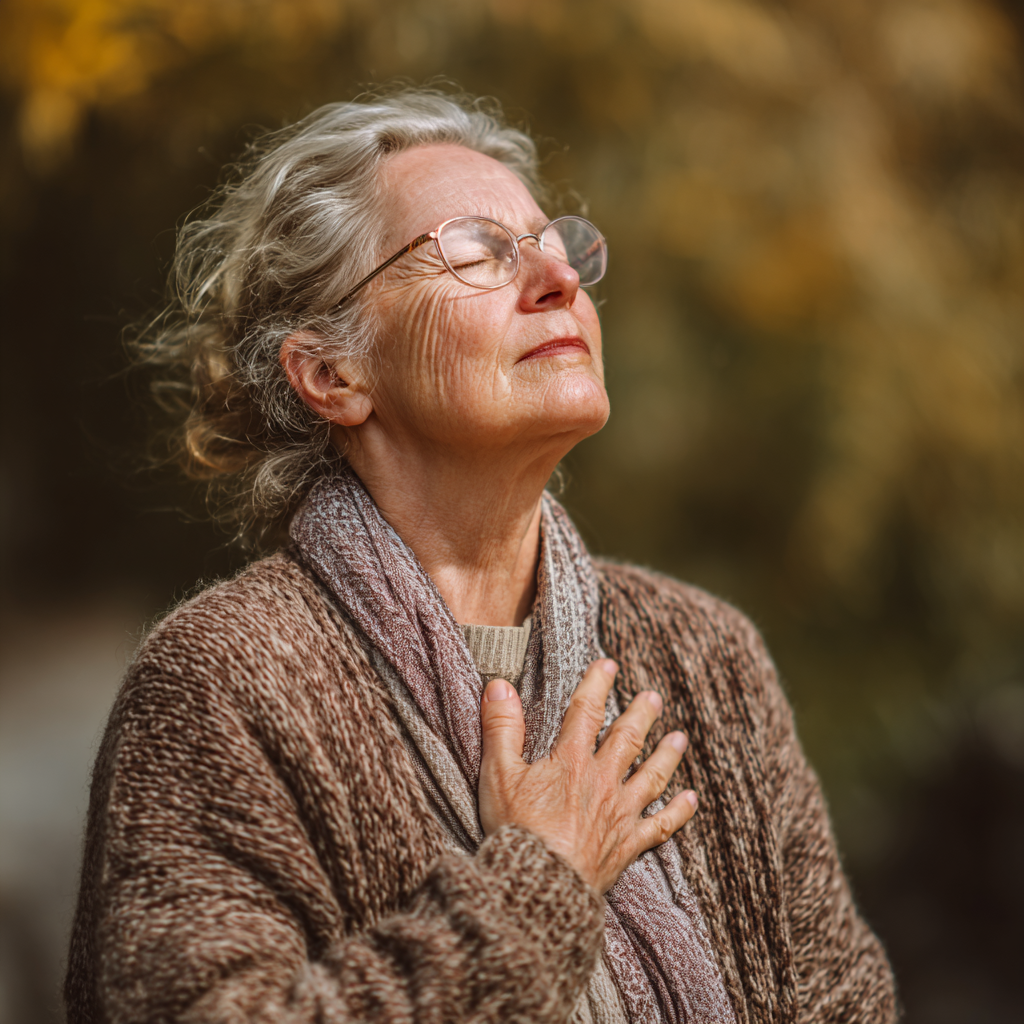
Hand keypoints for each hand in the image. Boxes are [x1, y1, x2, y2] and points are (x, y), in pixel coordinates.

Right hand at [478, 659, 697, 892]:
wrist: (538, 886)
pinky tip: (691, 800)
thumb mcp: (498, 774)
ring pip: (651, 777)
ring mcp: (619, 814)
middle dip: (641, 715)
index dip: (598, 684)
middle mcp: (602, 782)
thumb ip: (501, 728)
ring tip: (679, 738)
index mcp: (571, 761)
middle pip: (627, 740)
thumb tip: (500, 685)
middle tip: (653, 698)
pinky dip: (678, 812)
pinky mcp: (627, 846)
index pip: (586, 711)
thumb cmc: (516, 831)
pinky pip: (660, 826)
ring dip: (666, 756)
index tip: (609, 665)